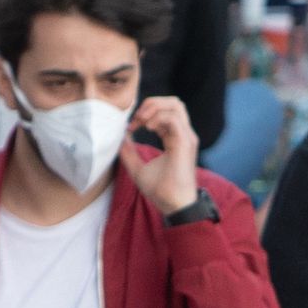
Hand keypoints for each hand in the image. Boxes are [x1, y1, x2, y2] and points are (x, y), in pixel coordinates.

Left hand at [120, 96, 200, 214]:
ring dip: (154, 108)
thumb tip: (121, 138)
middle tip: (137, 119)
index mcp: (175, 138)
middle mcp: (183, 135)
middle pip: (173, 103)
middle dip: (152, 104)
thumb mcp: (138, 169)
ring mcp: (186, 137)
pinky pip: (173, 118)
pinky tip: (147, 128)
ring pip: (176, 105)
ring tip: (142, 121)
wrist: (173, 205)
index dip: (146, 114)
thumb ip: (129, 153)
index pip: (165, 112)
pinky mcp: (185, 142)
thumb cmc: (160, 190)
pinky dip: (158, 117)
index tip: (130, 128)